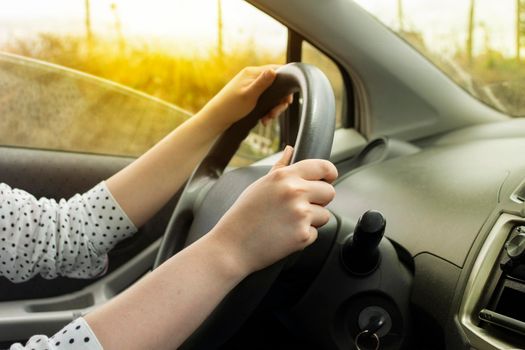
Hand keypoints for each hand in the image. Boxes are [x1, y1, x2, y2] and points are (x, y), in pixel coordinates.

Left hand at [200, 65, 292, 131]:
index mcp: (252, 73)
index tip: (287, 99)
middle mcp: (252, 77)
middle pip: (276, 85)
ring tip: (267, 119)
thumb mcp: (249, 95)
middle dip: (278, 101)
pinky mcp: (249, 96)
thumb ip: (262, 83)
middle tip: (275, 113)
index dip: (285, 84)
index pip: (276, 70)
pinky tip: (263, 119)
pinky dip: (266, 110)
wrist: (216, 118)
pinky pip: (264, 101)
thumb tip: (274, 70)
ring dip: (273, 108)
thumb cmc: (230, 107)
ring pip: (271, 95)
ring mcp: (251, 86)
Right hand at [208, 146, 337, 274]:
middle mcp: (295, 192)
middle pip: (329, 192)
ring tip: (287, 222)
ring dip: (312, 220)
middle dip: (320, 200)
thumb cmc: (243, 215)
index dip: (329, 173)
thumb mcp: (260, 185)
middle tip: (301, 207)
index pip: (322, 166)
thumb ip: (280, 167)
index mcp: (284, 176)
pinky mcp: (303, 235)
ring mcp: (300, 214)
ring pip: (325, 214)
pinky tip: (284, 235)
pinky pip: (315, 233)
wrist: (232, 246)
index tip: (328, 178)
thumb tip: (290, 150)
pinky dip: (303, 236)